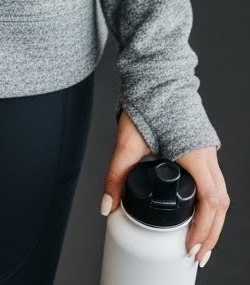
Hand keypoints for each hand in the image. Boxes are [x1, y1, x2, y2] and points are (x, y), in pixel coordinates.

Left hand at [100, 111, 229, 268]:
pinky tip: (199, 216)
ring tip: (198, 242)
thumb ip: (116, 174)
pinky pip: (215, 183)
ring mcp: (208, 151)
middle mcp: (206, 155)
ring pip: (221, 194)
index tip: (191, 247)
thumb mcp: (127, 141)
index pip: (209, 201)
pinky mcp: (203, 149)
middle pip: (220, 204)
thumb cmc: (148, 101)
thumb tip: (107, 206)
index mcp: (193, 154)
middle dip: (211, 233)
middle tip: (197, 255)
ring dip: (212, 221)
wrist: (157, 76)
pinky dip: (211, 205)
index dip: (203, 229)